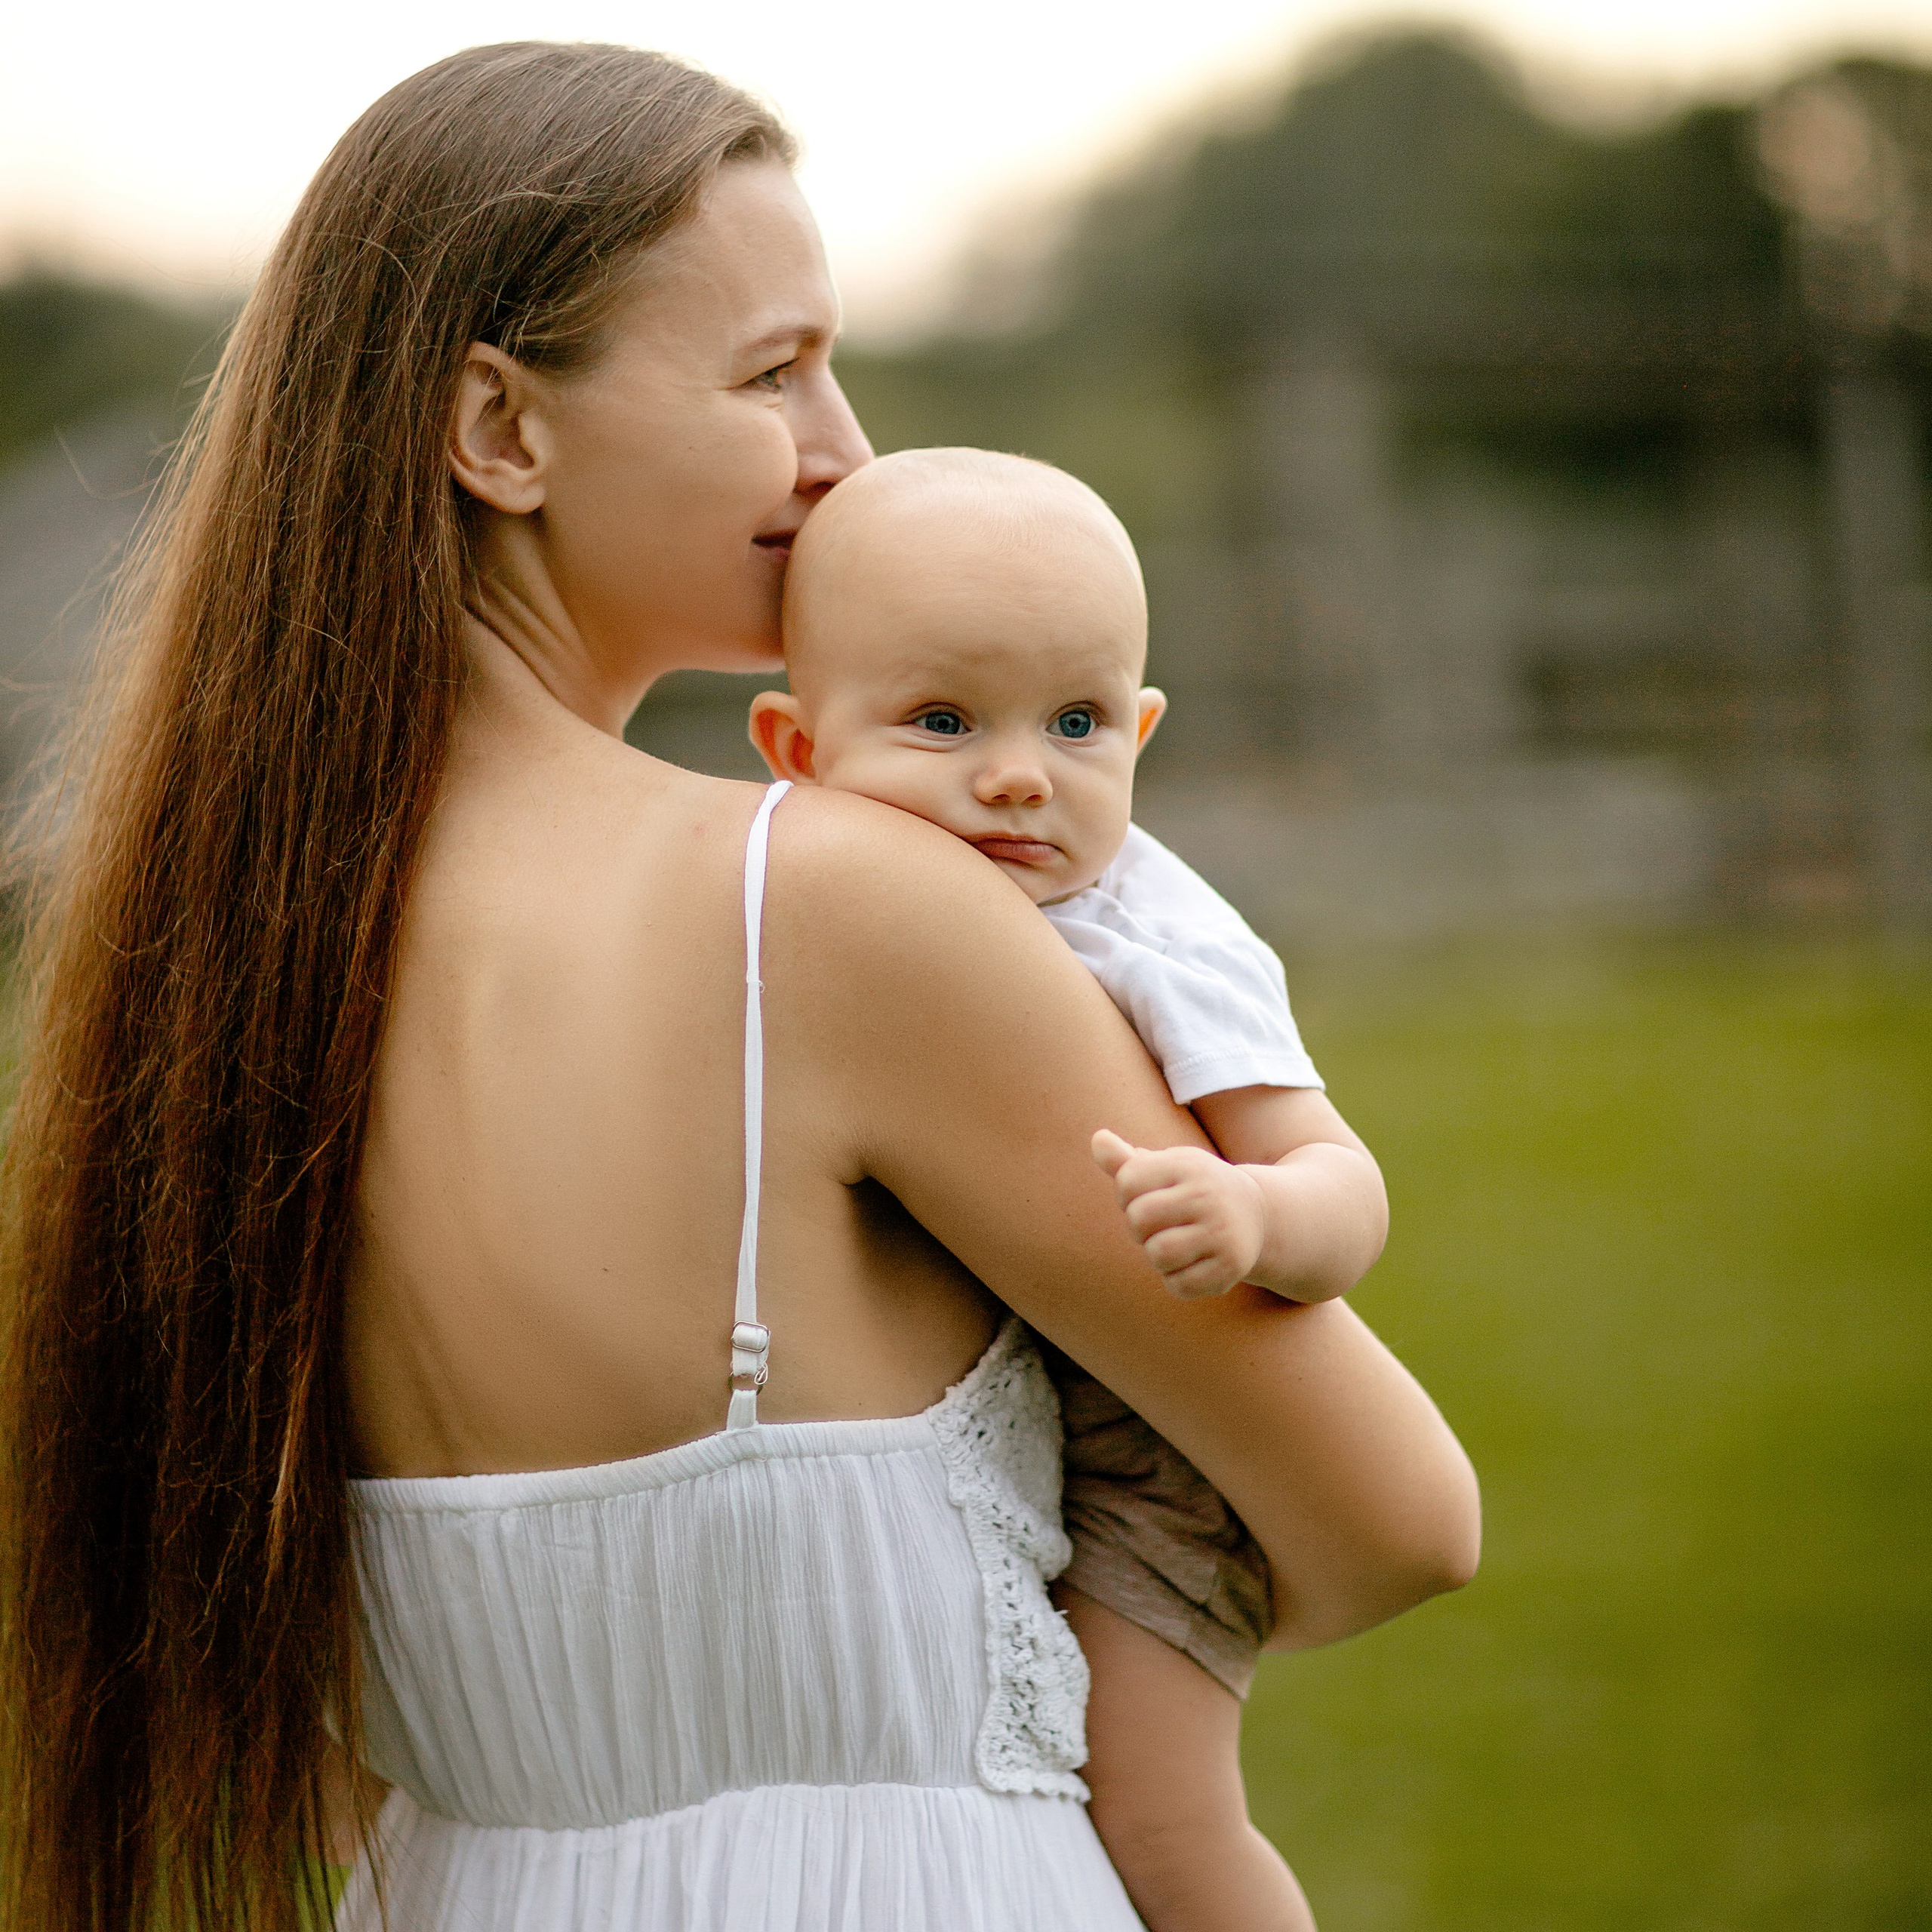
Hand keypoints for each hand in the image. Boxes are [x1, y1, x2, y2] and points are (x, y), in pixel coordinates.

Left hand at [1091, 1129, 1266, 1299]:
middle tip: (1160, 1226)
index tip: (1147, 1197)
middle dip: (1139, 1228)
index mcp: (1187, 1165)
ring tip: (1174, 1245)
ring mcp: (1222, 1231)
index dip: (1126, 1195)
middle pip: (1138, 1220)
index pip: (1128, 1181)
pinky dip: (1176, 1281)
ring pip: (1158, 1254)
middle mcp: (1208, 1195)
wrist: (1257, 1214)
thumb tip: (1098, 1139)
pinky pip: (1179, 1285)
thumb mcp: (1167, 1167)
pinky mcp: (1231, 1266)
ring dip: (1157, 1256)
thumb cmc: (1195, 1188)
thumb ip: (1126, 1161)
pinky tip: (1192, 1264)